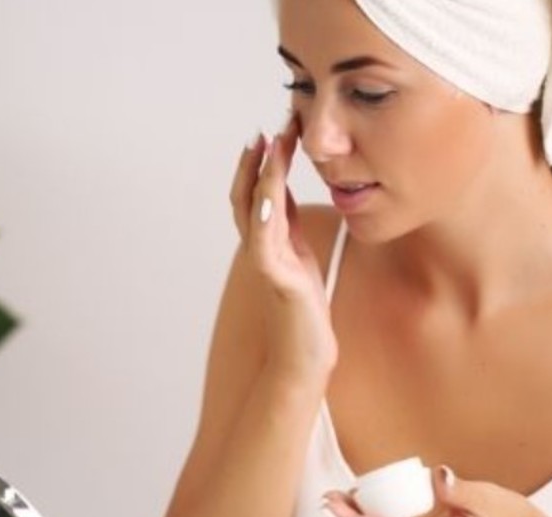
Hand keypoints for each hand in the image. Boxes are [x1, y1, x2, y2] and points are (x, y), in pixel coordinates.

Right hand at [229, 113, 336, 379]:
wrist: (304, 353)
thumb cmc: (302, 309)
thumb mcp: (299, 254)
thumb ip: (287, 223)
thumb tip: (281, 189)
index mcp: (268, 239)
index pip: (259, 191)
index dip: (264, 160)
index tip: (279, 129)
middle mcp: (259, 246)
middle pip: (247, 194)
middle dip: (256, 160)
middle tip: (269, 127)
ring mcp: (264, 261)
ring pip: (253, 210)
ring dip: (260, 175)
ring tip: (270, 146)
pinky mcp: (275, 277)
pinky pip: (265, 240)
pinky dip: (264, 213)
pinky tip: (270, 191)